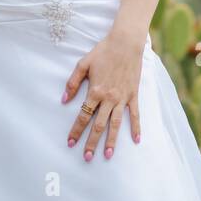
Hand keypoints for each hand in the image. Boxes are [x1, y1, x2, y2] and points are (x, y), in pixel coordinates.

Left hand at [62, 29, 144, 161]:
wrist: (126, 43)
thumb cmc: (103, 51)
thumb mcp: (83, 63)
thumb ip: (73, 82)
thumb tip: (64, 100)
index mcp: (95, 91)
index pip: (83, 116)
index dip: (76, 130)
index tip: (70, 143)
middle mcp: (109, 98)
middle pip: (98, 125)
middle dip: (91, 142)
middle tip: (87, 157)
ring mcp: (122, 98)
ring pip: (116, 124)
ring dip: (111, 140)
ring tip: (107, 155)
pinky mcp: (133, 95)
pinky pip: (135, 114)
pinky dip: (136, 127)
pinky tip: (136, 139)